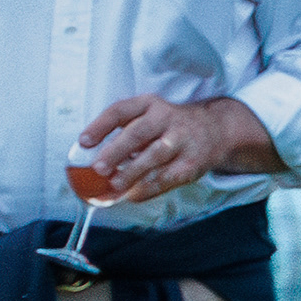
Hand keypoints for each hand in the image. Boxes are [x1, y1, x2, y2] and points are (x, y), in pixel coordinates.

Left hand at [79, 93, 275, 200]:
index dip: (100, 126)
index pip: (121, 111)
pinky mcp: (192, 162)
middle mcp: (165, 119)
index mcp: (148, 105)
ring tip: (115, 184)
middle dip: (117, 151)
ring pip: (154, 155)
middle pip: (138, 133)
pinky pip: (169, 177)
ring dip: (133, 172)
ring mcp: (181, 140)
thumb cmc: (171, 126)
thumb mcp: (150, 117)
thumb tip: (91, 160)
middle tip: (99, 167)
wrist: (217, 129)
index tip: (84, 142)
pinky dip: (149, 188)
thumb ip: (124, 134)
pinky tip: (134, 195)